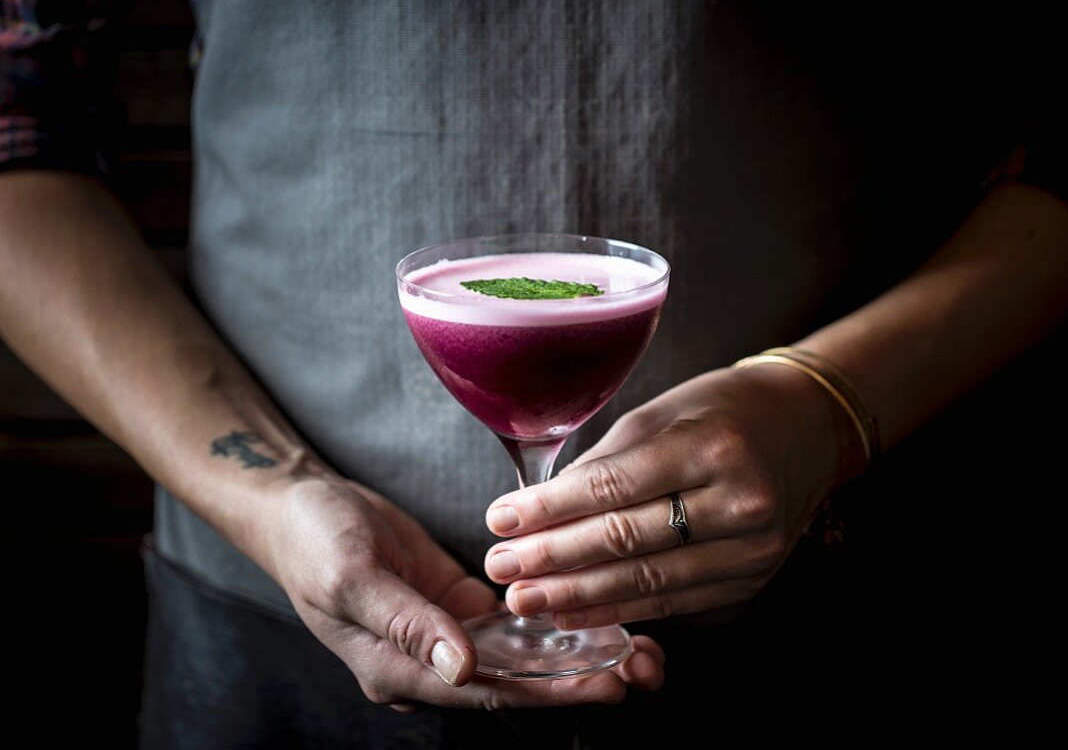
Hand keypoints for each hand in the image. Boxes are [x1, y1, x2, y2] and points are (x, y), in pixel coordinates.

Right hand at [261, 476, 664, 710]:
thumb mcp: (352, 578)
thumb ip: (408, 624)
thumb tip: (463, 667)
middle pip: (515, 678)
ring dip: (574, 652)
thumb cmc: (313, 541)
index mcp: (398, 671)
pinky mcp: (455, 602)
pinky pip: (511, 619)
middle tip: (643, 668)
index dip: (548, 689)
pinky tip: (594, 612)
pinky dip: (550, 619)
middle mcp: (429, 661)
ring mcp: (445, 632)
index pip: (488, 688)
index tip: (604, 683)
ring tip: (637, 646)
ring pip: (521, 653)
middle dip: (579, 677)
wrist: (298, 506)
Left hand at [483, 364, 859, 628]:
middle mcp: (740, 502)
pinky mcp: (750, 582)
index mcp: (712, 445)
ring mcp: (752, 551)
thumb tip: (539, 510)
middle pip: (625, 541)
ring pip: (646, 583)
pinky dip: (618, 610)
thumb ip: (603, 464)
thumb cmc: (723, 412)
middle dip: (552, 559)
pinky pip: (672, 604)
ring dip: (576, 596)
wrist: (805, 431)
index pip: (612, 488)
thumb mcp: (661, 414)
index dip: (549, 510)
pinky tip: (575, 613)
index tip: (500, 520)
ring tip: (525, 600)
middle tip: (500, 568)